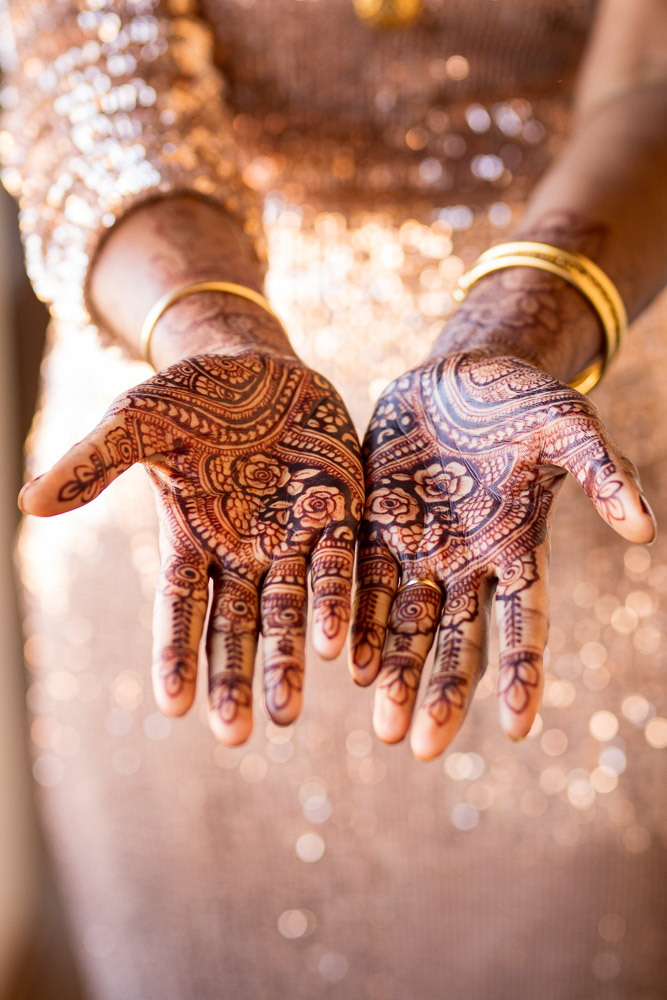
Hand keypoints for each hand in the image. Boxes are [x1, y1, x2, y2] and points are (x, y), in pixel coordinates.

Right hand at [20, 351, 363, 743]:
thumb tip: (28, 503)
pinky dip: (336, 603)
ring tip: (286, 713)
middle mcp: (242, 554)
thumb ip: (93, 462)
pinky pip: (339, 565)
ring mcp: (291, 538)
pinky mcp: (336, 512)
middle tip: (237, 733)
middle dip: (236, 676)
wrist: (255, 365)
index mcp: (191, 542)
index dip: (175, 654)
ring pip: (290, 610)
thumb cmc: (187, 397)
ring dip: (289, 659)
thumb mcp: (134, 421)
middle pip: (236, 626)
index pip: (180, 609)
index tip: (173, 707)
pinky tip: (338, 647)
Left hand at [350, 351, 655, 759]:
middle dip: (442, 690)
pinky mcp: (375, 525)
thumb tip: (645, 531)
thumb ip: (603, 473)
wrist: (458, 373)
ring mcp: (419, 548)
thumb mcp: (568, 425)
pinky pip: (364, 581)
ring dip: (394, 672)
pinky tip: (349, 663)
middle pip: (457, 638)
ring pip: (405, 622)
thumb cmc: (522, 399)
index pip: (523, 622)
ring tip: (383, 726)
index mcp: (517, 548)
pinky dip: (358, 620)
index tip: (518, 726)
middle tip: (423, 745)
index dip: (523, 671)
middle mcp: (466, 562)